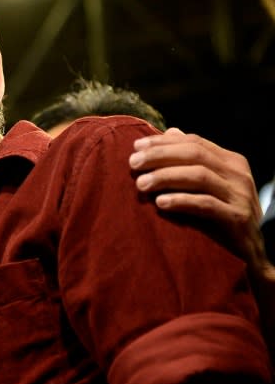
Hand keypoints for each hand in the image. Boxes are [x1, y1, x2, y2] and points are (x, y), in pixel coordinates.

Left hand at [129, 127, 273, 280]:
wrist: (251, 252)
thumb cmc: (222, 214)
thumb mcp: (209, 184)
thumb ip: (192, 159)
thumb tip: (172, 131)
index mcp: (230, 161)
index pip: (194, 142)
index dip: (163, 142)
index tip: (135, 146)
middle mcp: (238, 174)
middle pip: (194, 154)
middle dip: (159, 156)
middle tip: (132, 163)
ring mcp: (240, 195)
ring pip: (199, 176)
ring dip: (165, 177)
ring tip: (140, 184)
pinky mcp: (237, 218)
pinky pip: (205, 204)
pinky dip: (180, 201)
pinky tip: (160, 203)